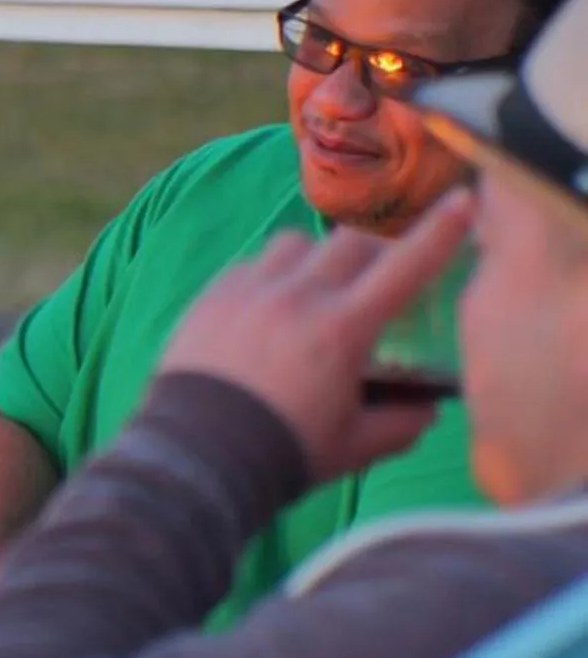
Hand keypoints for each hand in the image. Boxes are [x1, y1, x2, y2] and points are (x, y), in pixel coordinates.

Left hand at [156, 190, 475, 483]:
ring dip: (317, 257)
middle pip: (350, 242)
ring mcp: (249, 290)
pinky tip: (268, 306)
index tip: (461, 202)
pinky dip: (269, 275)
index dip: (439, 232)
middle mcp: (298, 296)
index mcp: (343, 328)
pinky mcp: (210, 296)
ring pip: (295, 243)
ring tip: (315, 289)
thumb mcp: (356, 446)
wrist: (195, 455)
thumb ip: (401, 422)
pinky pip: (250, 264)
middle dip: (374, 251)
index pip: (405, 267)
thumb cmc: (282, 452)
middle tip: (378, 274)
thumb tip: (427, 408)